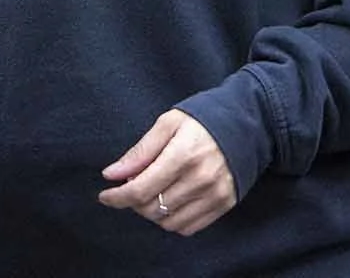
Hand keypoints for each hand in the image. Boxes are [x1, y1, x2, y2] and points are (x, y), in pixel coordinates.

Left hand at [98, 109, 237, 235]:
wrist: (245, 126)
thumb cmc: (201, 121)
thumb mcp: (167, 124)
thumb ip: (139, 151)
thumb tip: (111, 174)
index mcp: (183, 155)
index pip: (141, 189)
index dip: (118, 196)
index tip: (105, 196)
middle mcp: (200, 179)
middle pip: (152, 208)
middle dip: (133, 202)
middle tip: (133, 185)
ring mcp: (214, 195)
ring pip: (168, 222)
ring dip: (151, 212)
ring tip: (152, 192)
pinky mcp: (224, 205)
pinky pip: (188, 227)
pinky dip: (171, 221)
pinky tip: (169, 202)